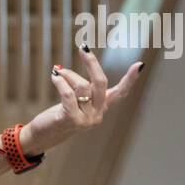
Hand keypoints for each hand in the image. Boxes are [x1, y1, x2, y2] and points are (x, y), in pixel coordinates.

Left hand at [21, 45, 143, 154]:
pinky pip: (68, 94)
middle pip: (101, 82)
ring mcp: (87, 119)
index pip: (121, 93)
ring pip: (82, 86)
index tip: (140, 65)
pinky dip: (60, 82)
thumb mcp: (75, 100)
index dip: (130, 79)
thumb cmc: (60, 115)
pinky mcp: (72, 120)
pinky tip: (54, 76)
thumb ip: (78, 87)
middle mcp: (98, 114)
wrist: (44, 136)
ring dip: (68, 74)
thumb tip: (62, 67)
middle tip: (83, 48)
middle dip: (92, 63)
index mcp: (102, 107)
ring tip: (58, 72)